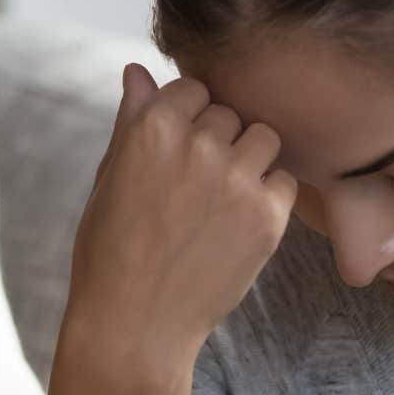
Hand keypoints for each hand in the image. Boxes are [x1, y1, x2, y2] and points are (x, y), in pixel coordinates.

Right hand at [59, 65, 296, 385]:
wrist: (134, 324)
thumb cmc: (111, 250)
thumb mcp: (109, 177)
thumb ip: (131, 118)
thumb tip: (137, 70)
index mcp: (151, 127)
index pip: (193, 88)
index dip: (187, 120)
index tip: (177, 155)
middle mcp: (196, 144)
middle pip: (230, 114)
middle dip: (218, 141)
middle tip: (194, 189)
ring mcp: (236, 179)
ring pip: (264, 139)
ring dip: (249, 161)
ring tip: (221, 202)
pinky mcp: (266, 216)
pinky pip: (284, 181)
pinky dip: (268, 198)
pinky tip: (236, 225)